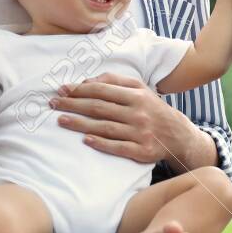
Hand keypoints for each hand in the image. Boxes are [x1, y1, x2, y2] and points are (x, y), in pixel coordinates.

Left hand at [50, 72, 196, 165]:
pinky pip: (118, 147)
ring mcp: (140, 133)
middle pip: (99, 108)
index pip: (102, 90)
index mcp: (136, 95)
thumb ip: (114, 81)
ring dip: (80, 124)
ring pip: (105, 127)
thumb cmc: (152, 109)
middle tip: (53, 104)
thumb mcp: (139, 89)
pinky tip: (85, 140)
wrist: (178, 135)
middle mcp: (138, 113)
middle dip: (73, 105)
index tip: (62, 90)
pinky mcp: (142, 151)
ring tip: (61, 120)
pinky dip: (101, 143)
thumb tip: (87, 81)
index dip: (80, 90)